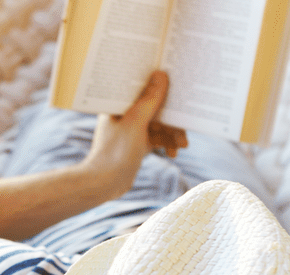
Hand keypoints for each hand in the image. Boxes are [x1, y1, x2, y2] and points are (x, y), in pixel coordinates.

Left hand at [82, 71, 187, 195]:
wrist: (104, 184)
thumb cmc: (115, 151)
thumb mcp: (136, 122)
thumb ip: (150, 99)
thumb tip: (161, 74)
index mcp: (119, 103)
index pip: (143, 88)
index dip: (161, 87)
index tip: (178, 89)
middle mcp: (124, 113)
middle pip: (155, 108)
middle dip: (172, 119)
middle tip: (185, 127)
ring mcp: (131, 129)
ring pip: (159, 125)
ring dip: (172, 134)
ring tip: (182, 145)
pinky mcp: (137, 144)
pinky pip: (157, 138)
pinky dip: (166, 143)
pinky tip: (173, 153)